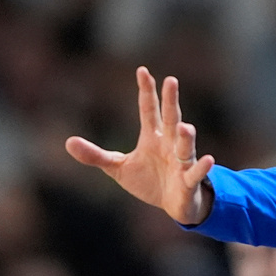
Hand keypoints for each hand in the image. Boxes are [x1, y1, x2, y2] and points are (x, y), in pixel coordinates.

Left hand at [65, 66, 215, 224]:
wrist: (173, 205)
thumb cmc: (148, 181)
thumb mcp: (118, 167)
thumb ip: (96, 155)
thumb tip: (68, 142)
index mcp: (153, 137)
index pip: (149, 109)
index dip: (146, 91)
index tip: (142, 70)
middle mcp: (169, 144)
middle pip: (170, 119)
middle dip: (171, 101)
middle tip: (171, 81)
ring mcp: (181, 161)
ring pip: (184, 145)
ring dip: (186, 137)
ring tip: (186, 127)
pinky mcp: (188, 180)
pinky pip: (195, 172)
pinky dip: (202, 167)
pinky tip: (207, 159)